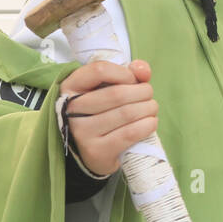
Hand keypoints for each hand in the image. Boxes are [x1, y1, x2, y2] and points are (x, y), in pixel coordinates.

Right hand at [58, 59, 157, 176]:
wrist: (95, 150)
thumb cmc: (104, 111)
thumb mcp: (110, 87)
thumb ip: (130, 73)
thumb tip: (143, 70)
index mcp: (71, 87)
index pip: (100, 70)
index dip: (124, 73)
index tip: (133, 80)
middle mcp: (71, 110)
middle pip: (117, 93)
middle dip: (143, 92)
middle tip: (149, 96)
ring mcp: (81, 132)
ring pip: (126, 113)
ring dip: (148, 109)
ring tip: (151, 109)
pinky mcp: (95, 151)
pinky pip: (129, 134)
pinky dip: (147, 126)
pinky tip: (150, 123)